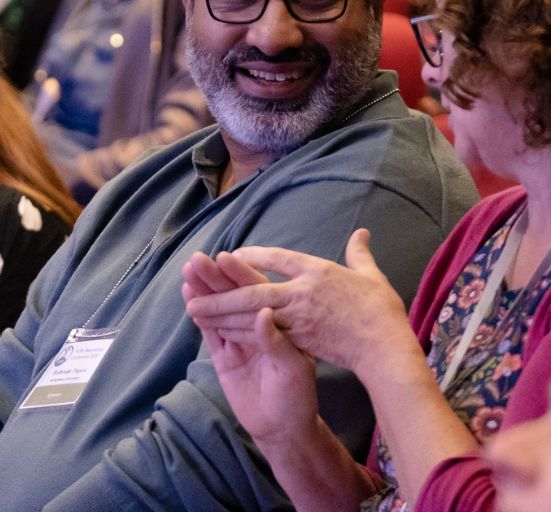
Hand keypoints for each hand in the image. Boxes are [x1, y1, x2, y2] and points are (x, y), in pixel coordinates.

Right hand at [183, 251, 318, 450]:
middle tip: (197, 259)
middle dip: (215, 277)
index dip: (241, 274)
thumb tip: (263, 313)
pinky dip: (199, 314)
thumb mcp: (294, 369)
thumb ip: (276, 342)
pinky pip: (210, 330)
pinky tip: (188, 295)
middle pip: (233, 295)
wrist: (282, 429)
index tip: (225, 257)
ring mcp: (238, 337)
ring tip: (188, 271)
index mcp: (278, 320)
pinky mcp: (223, 355)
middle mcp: (256, 324)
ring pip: (218, 308)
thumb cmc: (297, 395)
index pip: (258, 291)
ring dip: (203, 290)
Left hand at [186, 231, 412, 377]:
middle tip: (193, 291)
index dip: (253, 256)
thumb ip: (360, 254)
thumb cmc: (381, 311)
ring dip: (221, 313)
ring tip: (194, 311)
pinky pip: (262, 335)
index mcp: (316, 271)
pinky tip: (220, 333)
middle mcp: (302, 291)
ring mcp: (298, 317)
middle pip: (253, 289)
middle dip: (221, 291)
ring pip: (251, 314)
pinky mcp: (299, 340)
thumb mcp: (371, 276)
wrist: (385, 346)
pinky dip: (240, 333)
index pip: (278, 258)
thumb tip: (362, 233)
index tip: (229, 256)